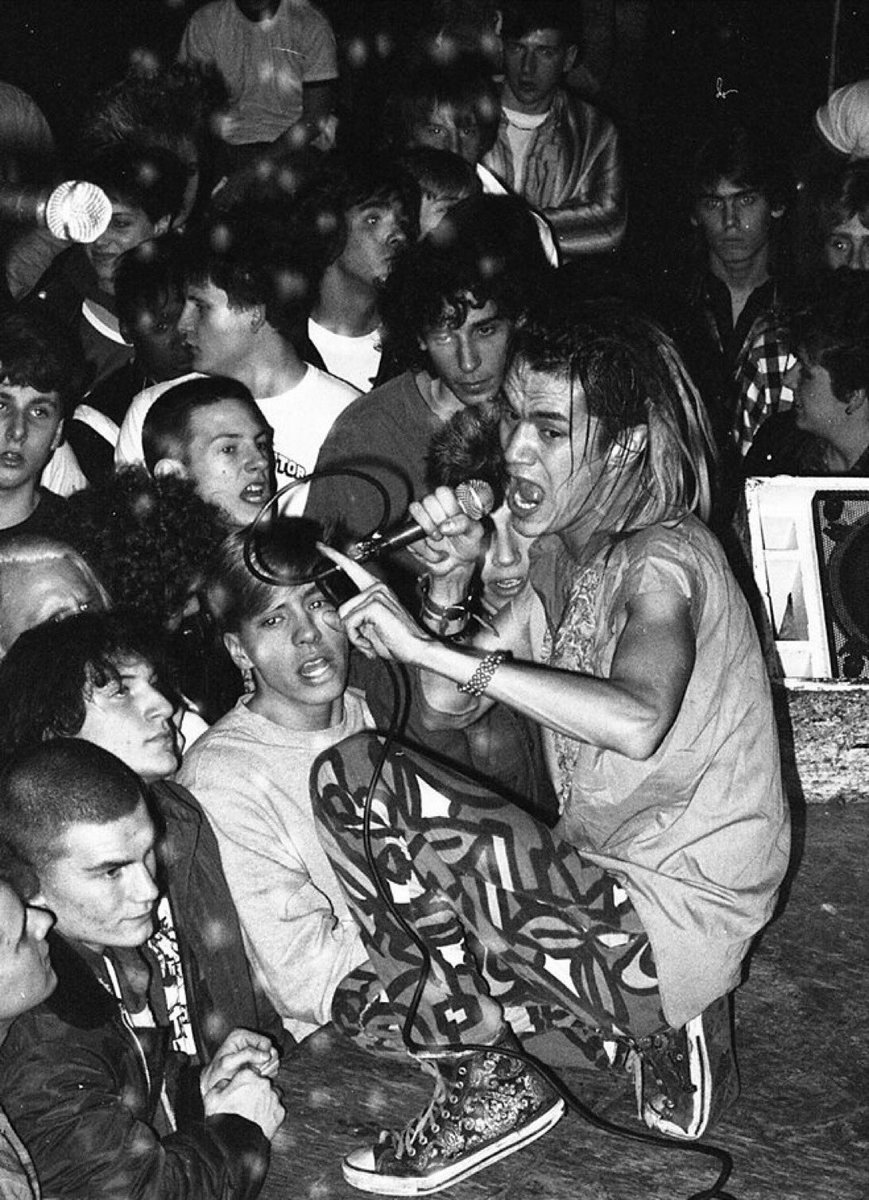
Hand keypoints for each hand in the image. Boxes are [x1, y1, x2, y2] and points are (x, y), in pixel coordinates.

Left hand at [200, 1028, 279, 1098]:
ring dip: (266, 1070)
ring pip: (273, 1059)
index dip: (262, 1057)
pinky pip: (272, 1066)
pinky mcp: (258, 1060)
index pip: (266, 1043)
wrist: (212, 1085)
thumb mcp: (228, 1064)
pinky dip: (266, 1073)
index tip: (253, 1068)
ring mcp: (255, 1050)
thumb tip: (266, 1055)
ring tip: (252, 1076)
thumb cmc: (217, 1074)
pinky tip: (255, 1077)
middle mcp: (249, 1039)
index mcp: (241, 1035)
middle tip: (253, 1073)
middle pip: (272, 1050)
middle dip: (265, 1064)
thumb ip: (246, 1055)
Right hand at [203, 1066, 284, 1140]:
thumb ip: (221, 1084)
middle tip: (246, 1104)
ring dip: (265, 1101)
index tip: (241, 1090)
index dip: (245, 1082)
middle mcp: (263, 1083)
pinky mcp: (280, 1112)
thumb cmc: (222, 1119)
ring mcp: (273, 1097)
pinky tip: (260, 1122)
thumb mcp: (212, 1097)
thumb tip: (227, 1082)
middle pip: (262, 1083)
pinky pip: (276, 1109)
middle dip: (256, 1091)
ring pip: (272, 1095)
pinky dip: (271, 1114)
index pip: (250, 1072)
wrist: (236, 1145)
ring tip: (253, 1114)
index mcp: (247, 1076)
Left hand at [318, 545, 433, 663]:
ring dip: (354, 635)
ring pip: (344, 616)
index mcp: (376, 590)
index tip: (321, 547)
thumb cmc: (397, 642)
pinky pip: (350, 622)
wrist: (416, 649)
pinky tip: (371, 643)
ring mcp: (376, 593)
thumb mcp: (366, 631)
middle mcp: (377, 587)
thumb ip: (347, 622)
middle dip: (350, 629)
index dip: (335, 556)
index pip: (352, 568)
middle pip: (342, 607)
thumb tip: (327, 616)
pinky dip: (357, 638)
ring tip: (371, 641)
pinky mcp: (374, 604)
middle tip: (367, 640)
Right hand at [404, 487, 484, 580]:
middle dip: (439, 519)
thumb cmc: (467, 543)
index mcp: (451, 501)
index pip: (443, 491)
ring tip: (438, 537)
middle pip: (428, 500)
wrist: (458, 564)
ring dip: (427, 527)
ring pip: (415, 509)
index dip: (448, 506)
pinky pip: (410, 534)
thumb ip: (465, 524)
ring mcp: (421, 518)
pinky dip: (425, 549)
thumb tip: (445, 525)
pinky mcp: (411, 533)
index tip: (455, 520)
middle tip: (447, 531)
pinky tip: (435, 553)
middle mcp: (434, 506)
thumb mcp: (474, 532)